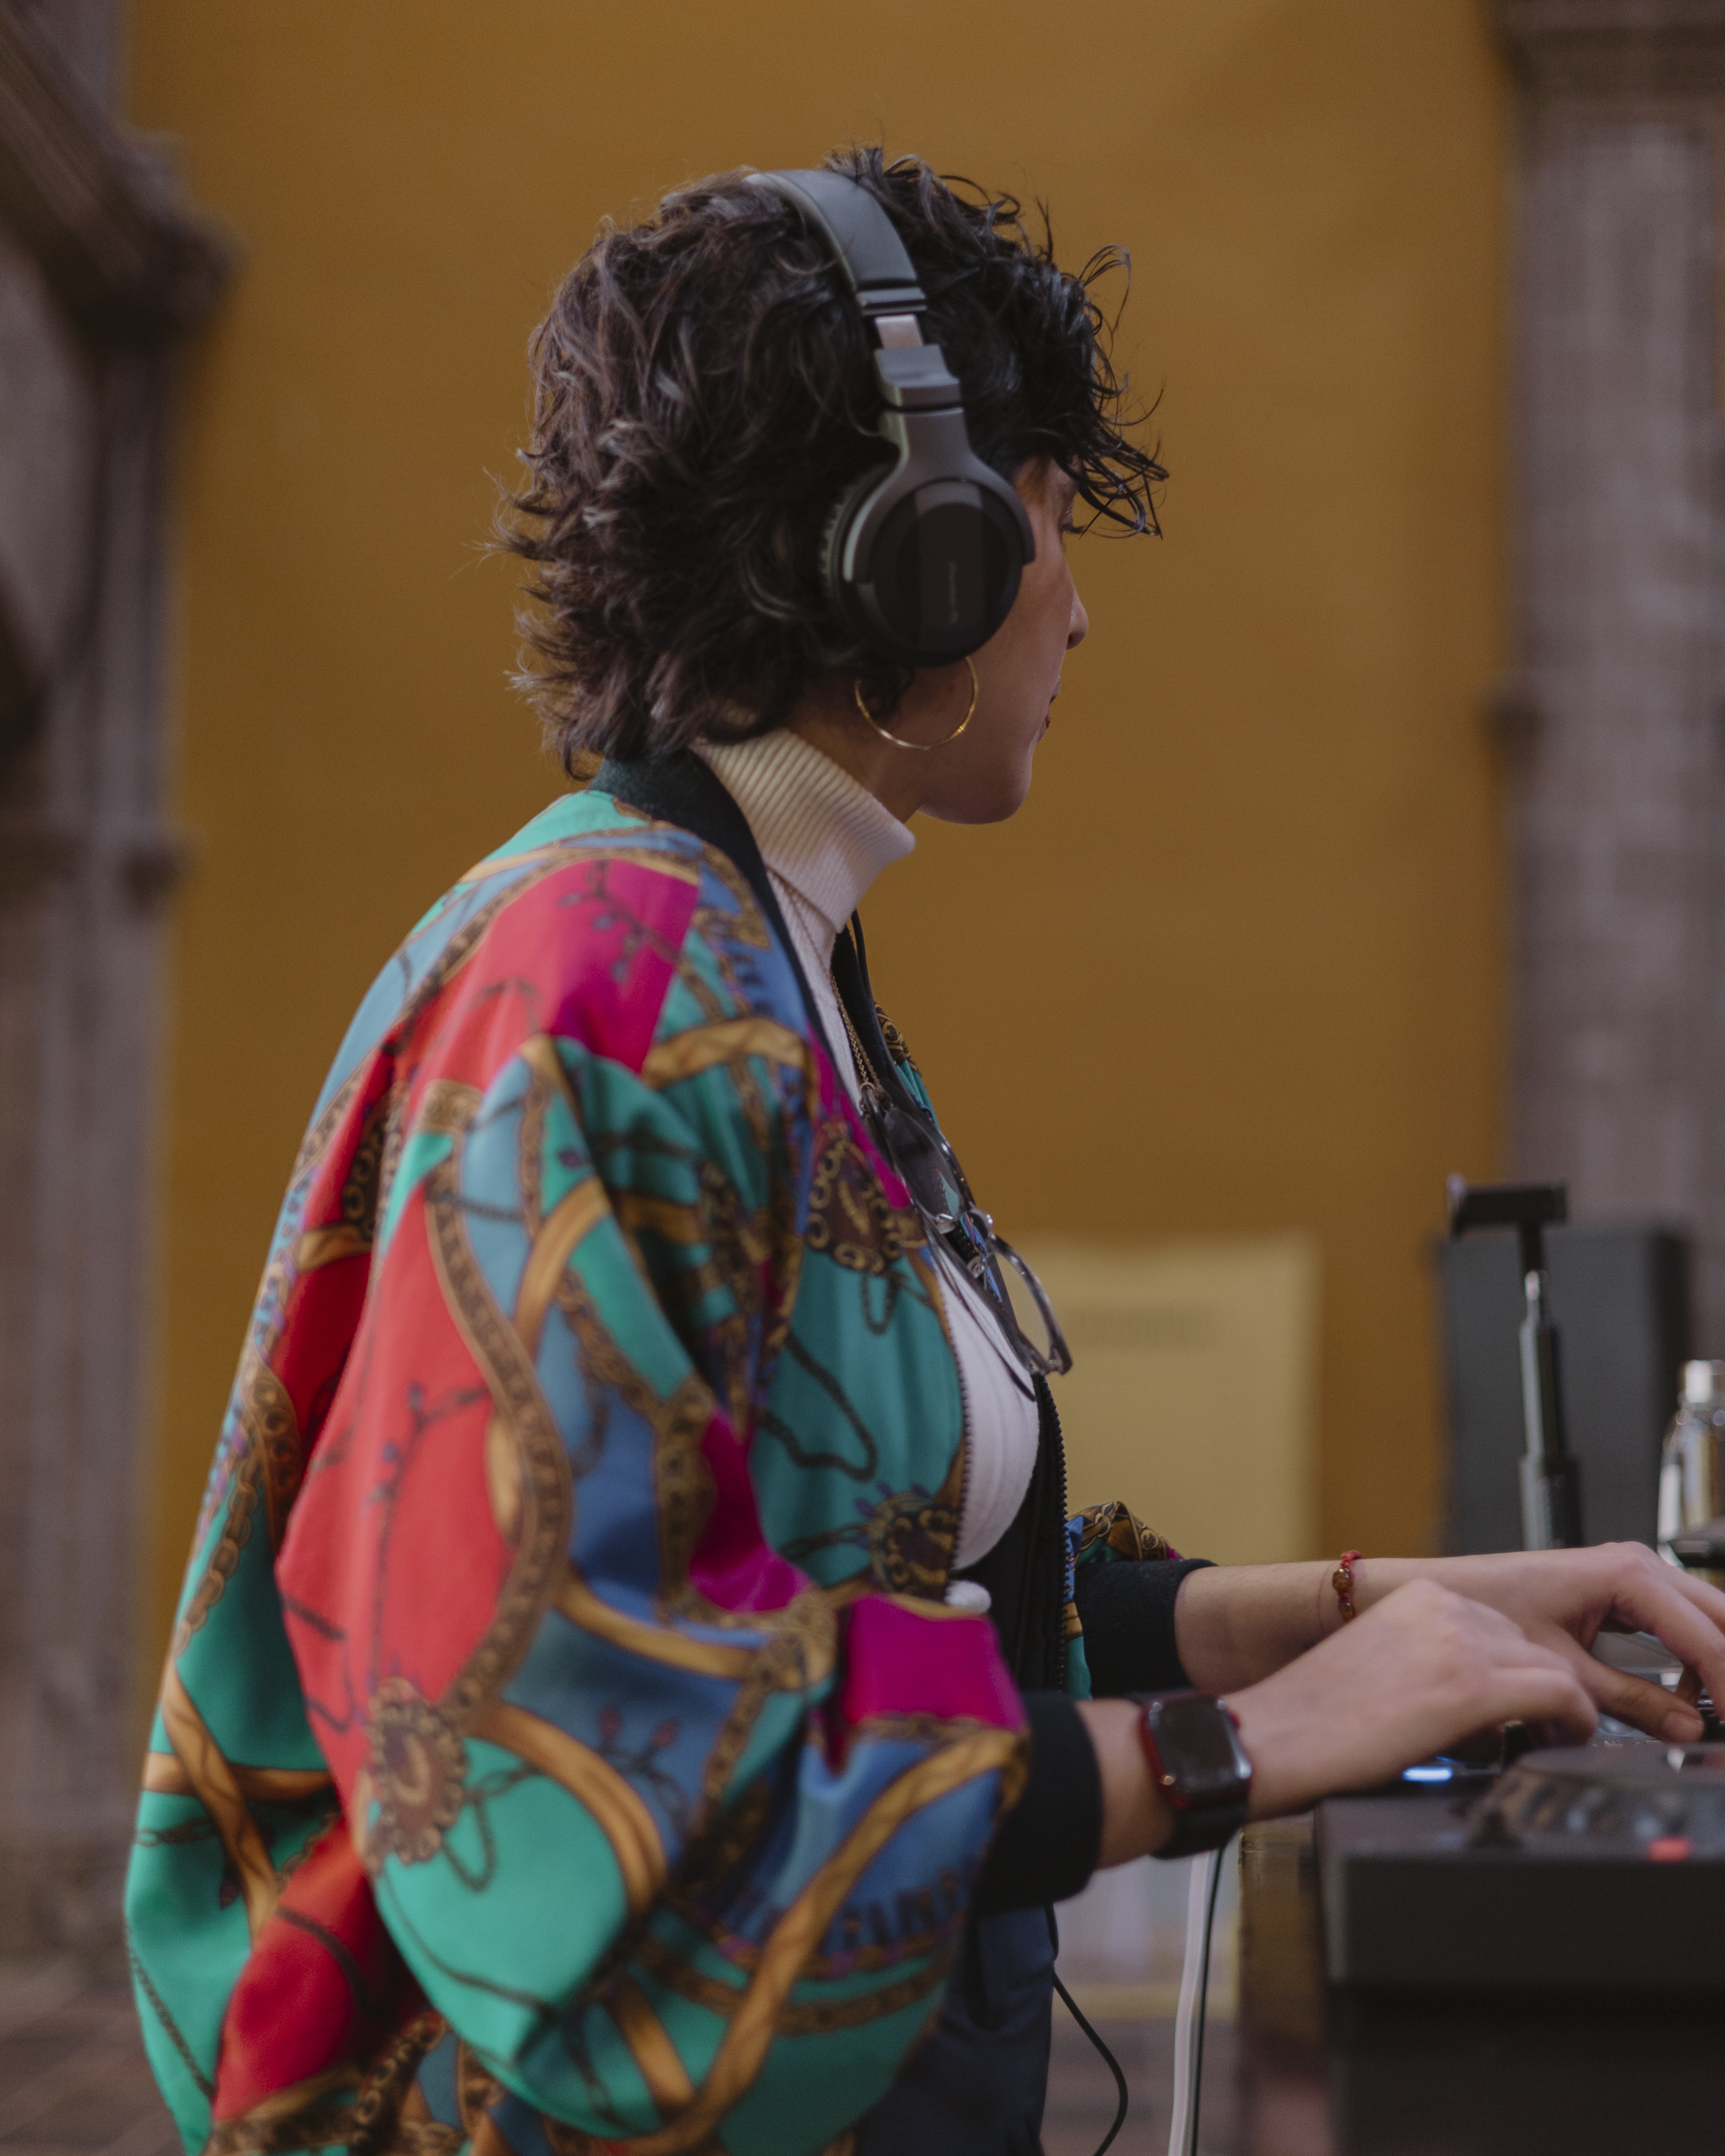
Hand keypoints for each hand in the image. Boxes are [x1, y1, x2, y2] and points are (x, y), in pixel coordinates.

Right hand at [1224, 1579, 1595, 1817]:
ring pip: (1554, 1668)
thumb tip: (1478, 1705)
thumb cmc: (1315, 1720)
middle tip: (1539, 1732)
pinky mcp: (1475, 1687)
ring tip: (1548, 1743)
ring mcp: (1462, 1643)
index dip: (1518, 1672)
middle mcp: (1444, 1608)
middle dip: (1538, 1692)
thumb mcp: (1381, 1664)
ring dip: (1558, 1711)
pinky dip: (1575, 1723)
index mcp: (1418, 1598)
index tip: (1525, 1705)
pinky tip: (1563, 1743)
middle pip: (1531, 1646)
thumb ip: (1430, 1664)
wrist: (1275, 1738)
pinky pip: (1562, 1695)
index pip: (1502, 1625)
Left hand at [1362, 1544, 1724, 1743]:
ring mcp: (1631, 1572)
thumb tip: (1683, 1726)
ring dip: (1716, 1660)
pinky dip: (1694, 1653)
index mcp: (1627, 1573)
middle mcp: (1636, 1564)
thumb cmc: (1486, 1609)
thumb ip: (1630, 1700)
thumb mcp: (1564, 1668)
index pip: (1706, 1637)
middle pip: (1719, 1615)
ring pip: (1705, 1614)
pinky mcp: (1621, 1588)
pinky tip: (1688, 1693)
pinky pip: (1678, 1619)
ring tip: (1715, 1709)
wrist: (1444, 1592)